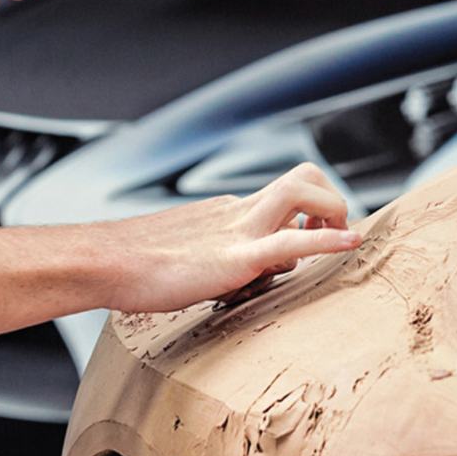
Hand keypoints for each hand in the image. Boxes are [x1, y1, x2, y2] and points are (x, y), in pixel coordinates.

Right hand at [102, 163, 361, 312]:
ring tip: (340, 239)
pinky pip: (290, 240)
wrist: (104, 263)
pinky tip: (351, 244)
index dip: (310, 212)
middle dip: (330, 200)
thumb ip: (218, 263)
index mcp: (227, 214)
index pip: (282, 198)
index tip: (317, 236)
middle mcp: (237, 213)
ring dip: (332, 210)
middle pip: (300, 178)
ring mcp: (236, 230)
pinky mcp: (233, 256)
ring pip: (299, 191)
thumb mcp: (187, 261)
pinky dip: (326, 239)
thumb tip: (241, 276)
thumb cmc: (135, 269)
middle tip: (332, 233)